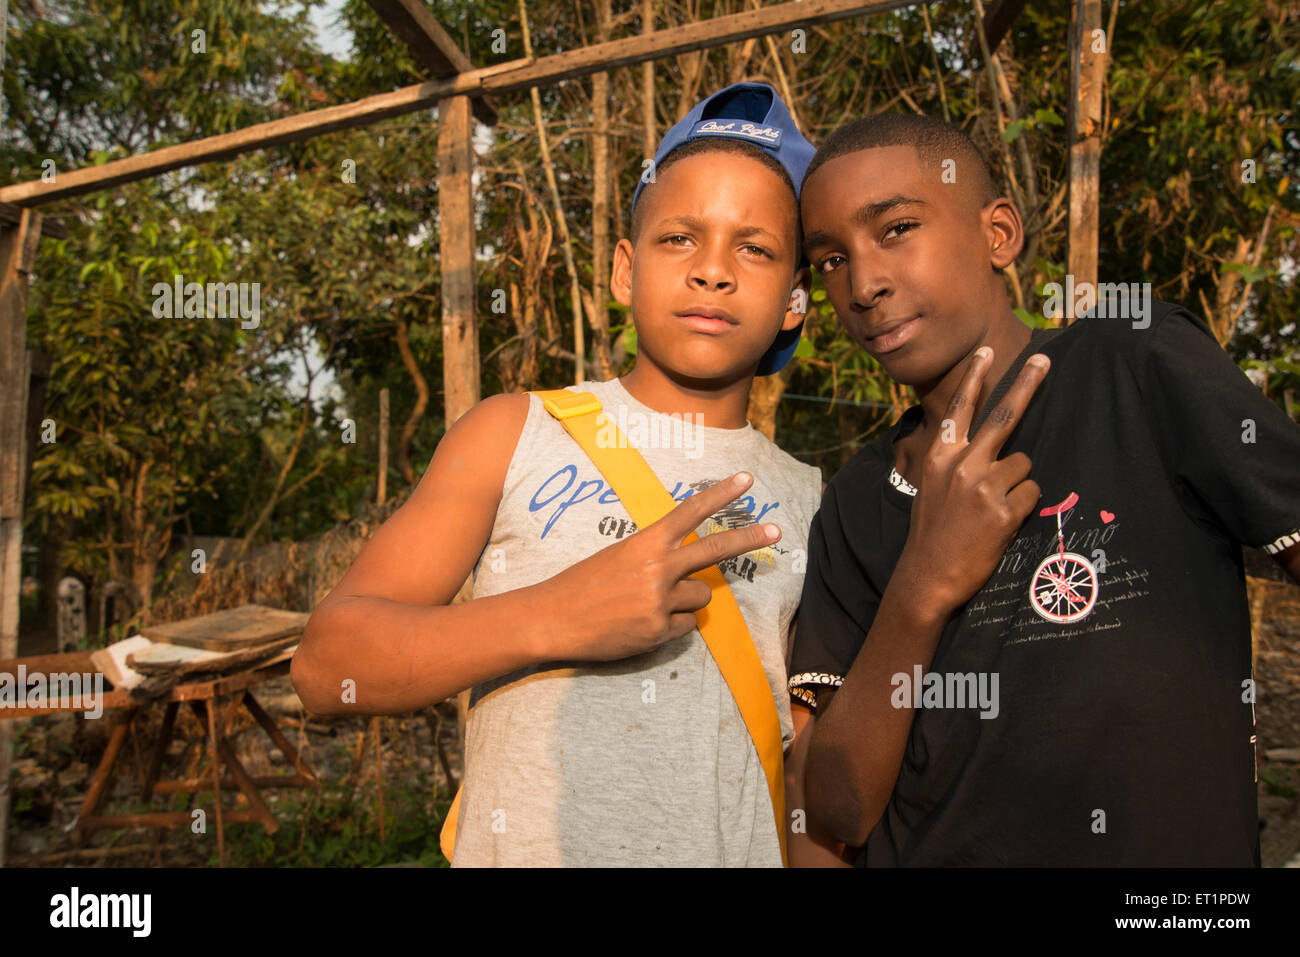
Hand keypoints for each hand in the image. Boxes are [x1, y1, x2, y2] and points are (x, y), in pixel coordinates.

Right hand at [538, 472, 779, 661]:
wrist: (552, 618)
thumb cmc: (583, 584)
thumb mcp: (618, 556)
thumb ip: (655, 557)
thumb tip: (688, 570)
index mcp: (645, 542)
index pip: (690, 512)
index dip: (721, 495)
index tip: (747, 480)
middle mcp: (657, 567)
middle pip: (715, 550)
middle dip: (749, 538)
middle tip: (777, 530)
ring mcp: (659, 600)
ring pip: (701, 597)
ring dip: (684, 601)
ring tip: (648, 605)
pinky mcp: (658, 630)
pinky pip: (686, 627)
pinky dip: (670, 627)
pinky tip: (641, 625)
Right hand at [896, 347, 1049, 613]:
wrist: (926, 577)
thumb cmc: (931, 533)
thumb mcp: (930, 488)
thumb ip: (953, 462)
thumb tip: (987, 449)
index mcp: (940, 457)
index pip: (960, 409)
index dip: (975, 378)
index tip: (987, 350)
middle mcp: (961, 465)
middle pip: (1004, 416)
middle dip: (1027, 383)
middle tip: (1044, 359)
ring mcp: (983, 487)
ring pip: (1024, 464)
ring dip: (1018, 482)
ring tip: (994, 507)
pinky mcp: (1003, 512)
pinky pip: (1032, 494)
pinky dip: (1024, 506)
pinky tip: (1003, 522)